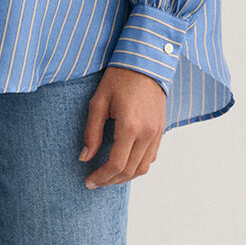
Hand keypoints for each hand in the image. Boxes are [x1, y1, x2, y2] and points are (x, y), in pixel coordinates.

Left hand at [79, 65, 166, 186]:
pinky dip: (137, 166)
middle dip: (110, 181)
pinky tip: (123, 163)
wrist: (146, 62)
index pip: (116, 164)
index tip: (88, 181)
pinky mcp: (161, 130)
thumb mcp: (98, 102)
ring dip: (124, 177)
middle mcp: (147, 133)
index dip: (101, 177)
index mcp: (130, 126)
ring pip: (143, 168)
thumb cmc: (119, 78)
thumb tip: (84, 158)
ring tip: (108, 177)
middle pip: (129, 171)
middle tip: (95, 182)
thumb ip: (91, 133)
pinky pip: (151, 157)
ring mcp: (157, 132)